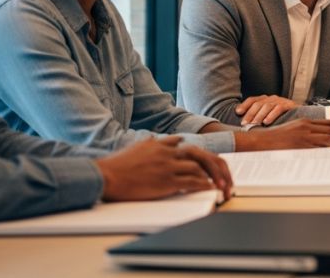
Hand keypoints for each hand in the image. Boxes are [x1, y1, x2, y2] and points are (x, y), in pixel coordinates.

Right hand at [95, 137, 231, 201]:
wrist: (106, 176)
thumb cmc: (117, 165)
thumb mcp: (135, 147)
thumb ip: (148, 143)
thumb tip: (152, 139)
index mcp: (160, 144)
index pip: (187, 146)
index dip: (200, 154)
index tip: (210, 162)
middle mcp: (167, 153)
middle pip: (200, 154)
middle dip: (214, 164)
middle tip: (222, 173)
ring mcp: (168, 166)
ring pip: (198, 168)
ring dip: (212, 177)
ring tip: (220, 184)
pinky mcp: (166, 181)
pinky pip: (192, 182)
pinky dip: (204, 185)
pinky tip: (210, 189)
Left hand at [236, 94, 298, 125]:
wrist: (301, 115)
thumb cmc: (282, 118)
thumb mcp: (268, 116)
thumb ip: (258, 117)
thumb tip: (244, 123)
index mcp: (266, 99)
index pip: (252, 99)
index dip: (244, 105)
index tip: (238, 112)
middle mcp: (272, 98)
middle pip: (258, 103)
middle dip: (250, 113)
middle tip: (245, 123)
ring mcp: (281, 100)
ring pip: (267, 106)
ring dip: (259, 115)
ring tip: (254, 124)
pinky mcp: (289, 105)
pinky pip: (279, 108)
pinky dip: (272, 115)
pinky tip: (267, 122)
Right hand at [244, 119, 329, 149]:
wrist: (259, 141)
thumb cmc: (273, 140)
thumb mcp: (290, 132)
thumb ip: (303, 134)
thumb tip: (316, 143)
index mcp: (304, 121)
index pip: (327, 122)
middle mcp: (306, 126)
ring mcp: (304, 134)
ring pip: (329, 137)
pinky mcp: (301, 144)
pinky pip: (320, 146)